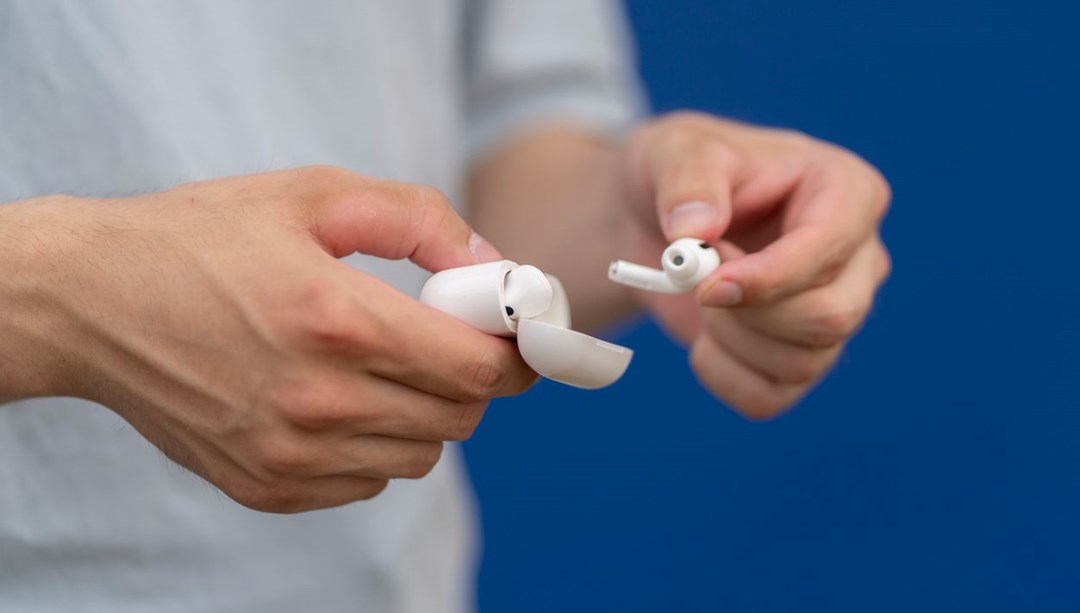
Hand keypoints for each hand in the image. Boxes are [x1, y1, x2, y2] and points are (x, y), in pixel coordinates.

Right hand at [0, 166, 534, 511]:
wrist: (91, 302)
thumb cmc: (203, 238)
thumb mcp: (314, 195)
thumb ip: (419, 220)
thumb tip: (493, 268)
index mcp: (334, 318)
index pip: (476, 368)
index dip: (515, 354)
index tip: (516, 335)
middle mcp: (316, 399)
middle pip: (459, 417)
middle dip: (474, 379)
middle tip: (451, 340)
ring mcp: (288, 452)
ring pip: (421, 455)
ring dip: (429, 412)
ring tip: (389, 365)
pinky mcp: (266, 485)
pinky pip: (369, 481)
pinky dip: (379, 445)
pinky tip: (343, 399)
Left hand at [621, 113, 890, 418]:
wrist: (656, 218)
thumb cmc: (681, 173)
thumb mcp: (675, 150)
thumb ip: (687, 181)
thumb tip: (693, 233)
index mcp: (846, 192)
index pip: (828, 250)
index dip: (770, 277)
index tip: (708, 285)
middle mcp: (856, 257)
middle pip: (832, 317)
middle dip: (750, 313)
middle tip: (698, 283)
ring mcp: (835, 311)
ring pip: (804, 362)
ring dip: (730, 341)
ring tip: (700, 296)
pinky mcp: (801, 355)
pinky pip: (772, 396)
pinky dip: (724, 378)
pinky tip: (703, 340)